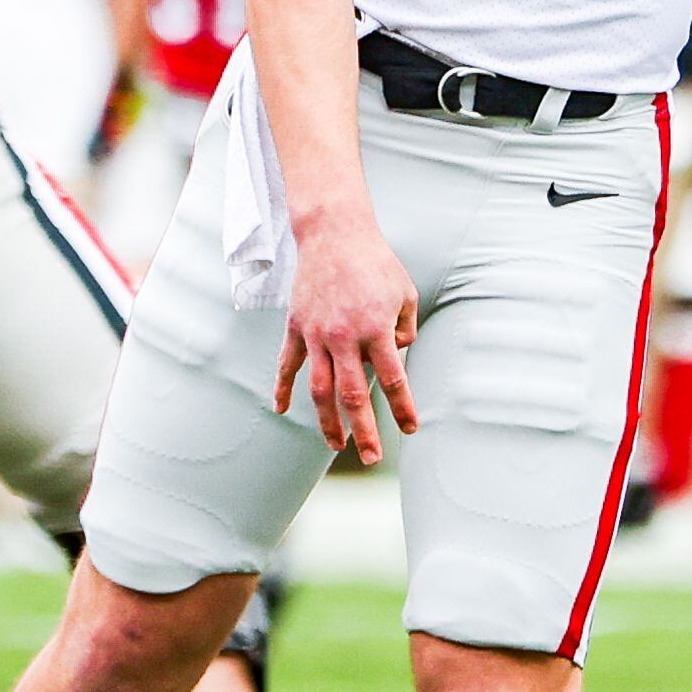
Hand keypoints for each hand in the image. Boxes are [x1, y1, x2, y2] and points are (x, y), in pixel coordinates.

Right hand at [269, 217, 419, 463]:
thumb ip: (405, 329)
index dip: (403, 408)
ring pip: (319, 390)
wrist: (333, 233)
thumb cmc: (376, 263)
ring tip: (337, 445)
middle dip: (364, 431)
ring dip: (328, 422)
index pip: (394, 380)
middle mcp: (344, 337)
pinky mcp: (296, 327)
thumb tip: (395, 354)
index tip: (410, 429)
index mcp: (376, 329)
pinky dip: (282, 389)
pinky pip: (287, 365)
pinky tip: (281, 410)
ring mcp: (316, 334)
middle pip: (353, 396)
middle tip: (372, 458)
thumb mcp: (405, 293)